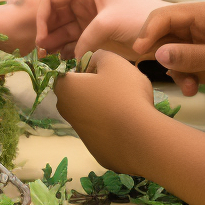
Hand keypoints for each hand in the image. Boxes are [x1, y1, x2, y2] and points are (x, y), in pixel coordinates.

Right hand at [32, 0, 169, 58]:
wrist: (169, 32)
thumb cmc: (141, 18)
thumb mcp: (109, 24)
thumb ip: (85, 39)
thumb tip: (70, 59)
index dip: (42, 17)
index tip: (41, 38)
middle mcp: (83, 0)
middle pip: (53, 16)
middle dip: (46, 33)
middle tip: (42, 54)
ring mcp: (88, 17)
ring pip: (61, 30)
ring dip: (54, 44)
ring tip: (49, 61)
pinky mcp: (95, 34)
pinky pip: (73, 41)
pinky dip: (66, 51)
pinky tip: (63, 62)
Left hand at [53, 50, 158, 173]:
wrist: (140, 138)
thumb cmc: (123, 94)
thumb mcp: (114, 62)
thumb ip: (98, 55)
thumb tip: (92, 62)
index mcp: (64, 87)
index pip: (67, 71)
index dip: (86, 67)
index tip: (104, 70)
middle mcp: (65, 111)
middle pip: (78, 92)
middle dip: (94, 87)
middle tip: (118, 86)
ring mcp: (79, 132)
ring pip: (90, 111)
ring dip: (103, 106)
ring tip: (127, 105)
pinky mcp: (94, 148)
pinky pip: (101, 129)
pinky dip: (111, 125)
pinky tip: (128, 124)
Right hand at [133, 2, 204, 109]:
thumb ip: (194, 57)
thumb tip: (159, 54)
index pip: (165, 16)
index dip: (148, 31)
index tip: (139, 52)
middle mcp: (201, 28)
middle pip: (164, 35)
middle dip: (160, 53)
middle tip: (160, 72)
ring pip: (172, 54)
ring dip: (174, 71)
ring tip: (187, 87)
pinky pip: (185, 68)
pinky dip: (184, 78)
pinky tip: (194, 90)